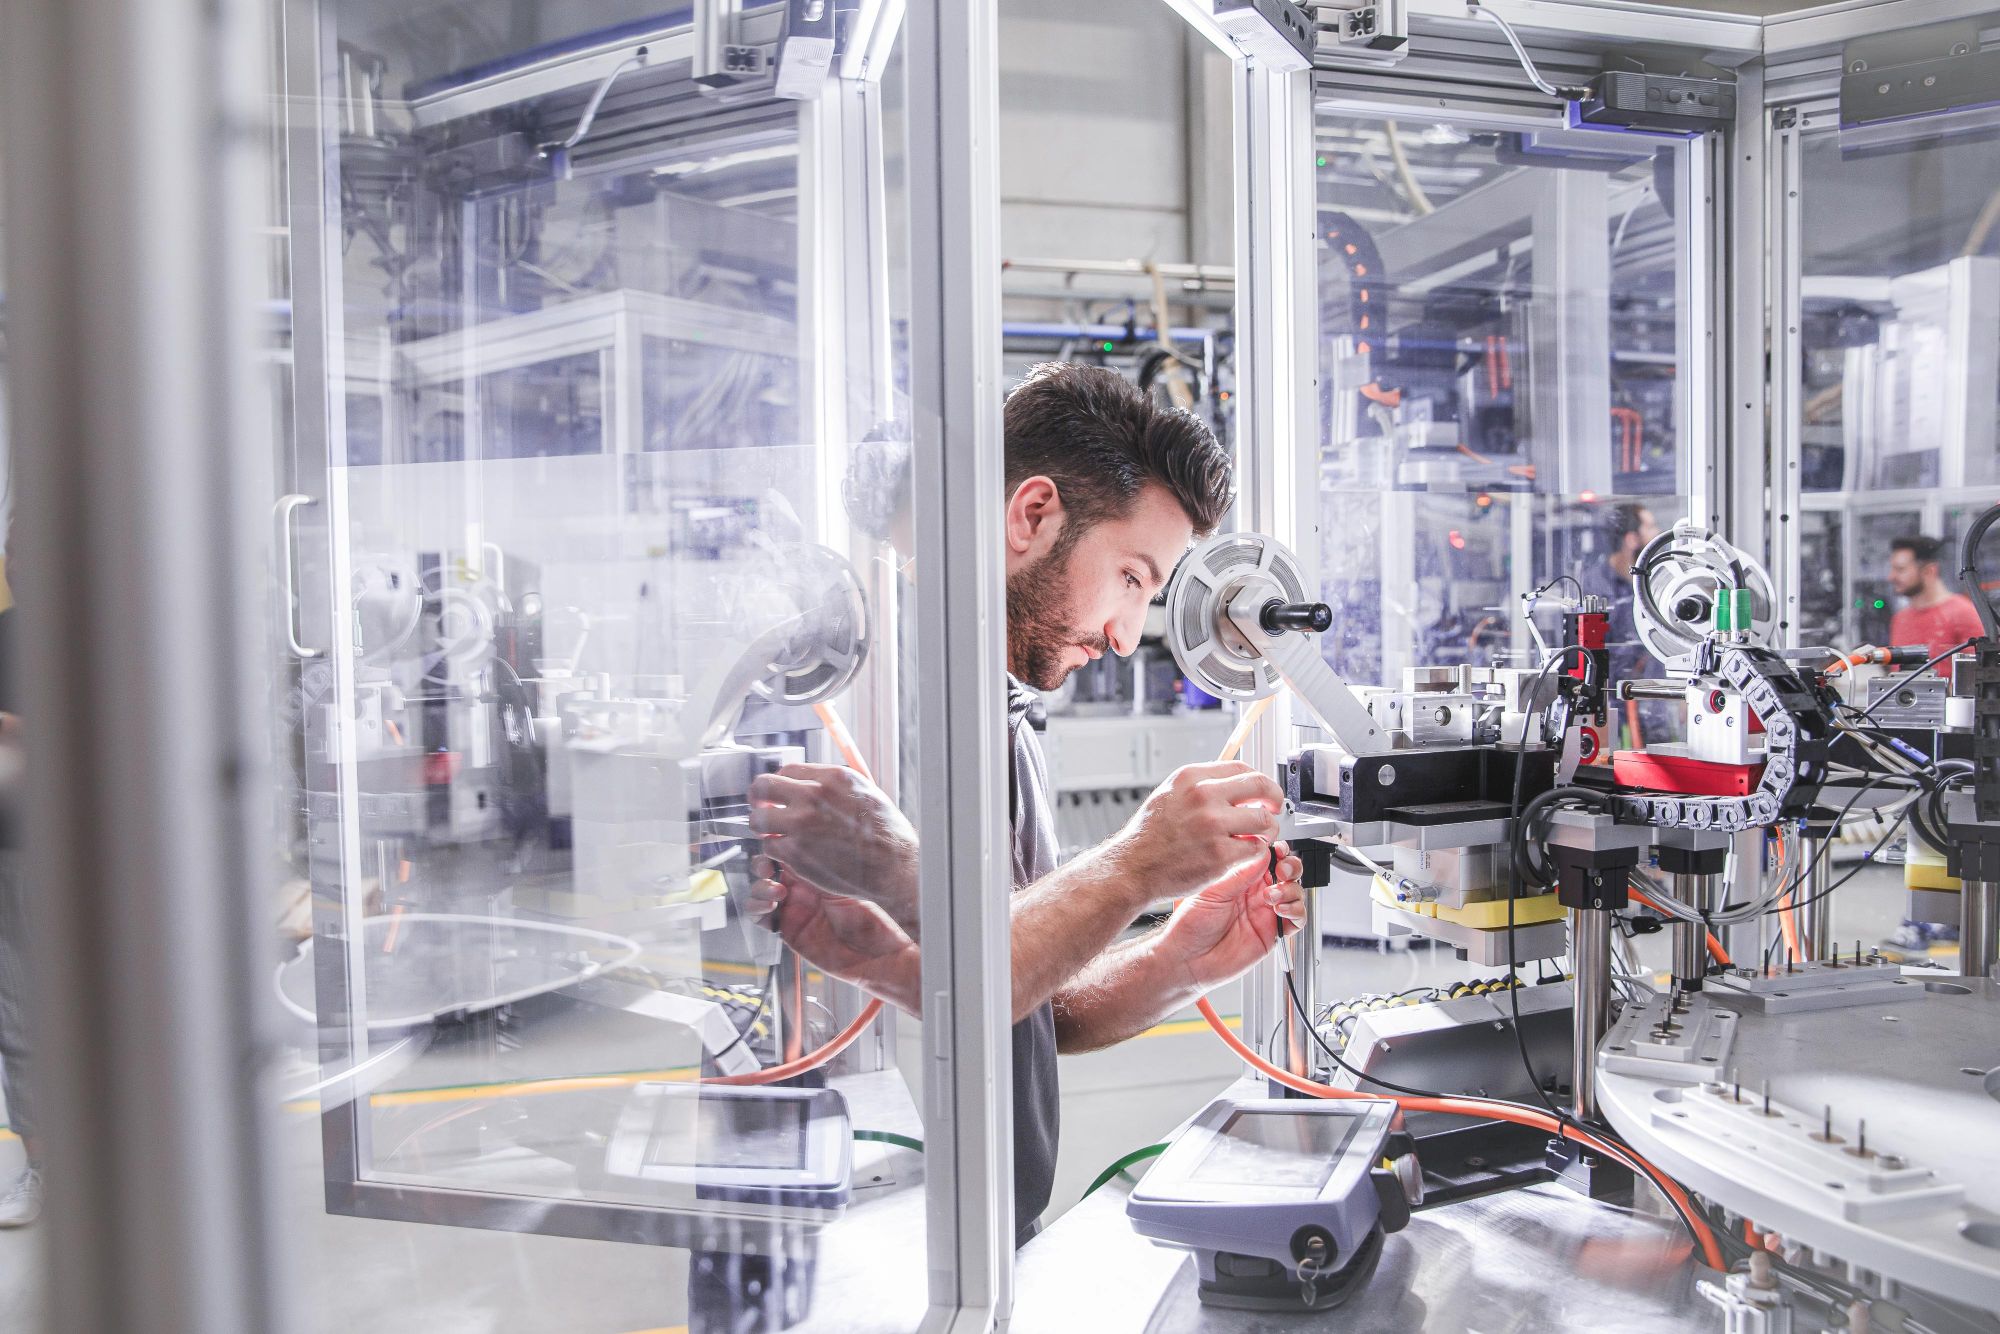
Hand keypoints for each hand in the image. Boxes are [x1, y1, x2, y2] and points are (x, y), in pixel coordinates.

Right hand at [746, 855, 919, 1008]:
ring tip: (776, 891)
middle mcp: (802, 887)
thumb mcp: (843, 882)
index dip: (774, 846)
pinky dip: (757, 909)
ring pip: (759, 892)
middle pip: (767, 869)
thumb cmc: (871, 914)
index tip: (770, 842)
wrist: (875, 952)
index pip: (786, 852)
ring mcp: (793, 908)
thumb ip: (816, 866)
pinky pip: (761, 918)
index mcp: (816, 870)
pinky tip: (770, 907)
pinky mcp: (787, 930)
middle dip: (762, 864)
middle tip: (769, 867)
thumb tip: (793, 844)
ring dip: (760, 888)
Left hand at [749, 764, 920, 933]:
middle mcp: (814, 796)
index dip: (777, 784)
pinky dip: (777, 852)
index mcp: (832, 777)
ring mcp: (802, 825)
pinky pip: (770, 848)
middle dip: (758, 799)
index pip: (786, 770)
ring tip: (776, 835)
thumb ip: (832, 784)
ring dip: (764, 828)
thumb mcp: (863, 791)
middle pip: (762, 787)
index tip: (776, 795)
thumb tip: (808, 782)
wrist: (894, 865)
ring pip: (758, 820)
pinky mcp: (797, 853)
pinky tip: (792, 854)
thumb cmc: (884, 831)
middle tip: (761, 810)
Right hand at [1115, 761, 1284, 909]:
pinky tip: (1243, 853)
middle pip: (1261, 786)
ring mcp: (1213, 825)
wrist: (1133, 867)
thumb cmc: (1149, 836)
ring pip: (1264, 820)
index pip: (1242, 767)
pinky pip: (1256, 848)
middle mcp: (1203, 796)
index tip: (1261, 792)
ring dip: (1268, 829)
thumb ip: (1200, 785)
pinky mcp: (1220, 854)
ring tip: (1257, 836)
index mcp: (1192, 778)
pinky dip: (1255, 851)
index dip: (1258, 780)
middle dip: (1274, 798)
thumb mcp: (1169, 794)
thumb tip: (1231, 781)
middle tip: (1274, 809)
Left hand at [1156, 841, 1305, 991]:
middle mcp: (1255, 893)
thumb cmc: (1191, 927)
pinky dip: (1296, 911)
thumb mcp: (1213, 892)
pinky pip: (1297, 919)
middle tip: (1282, 870)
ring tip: (1273, 896)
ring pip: (1295, 892)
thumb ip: (1239, 874)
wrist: (1189, 960)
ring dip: (1291, 889)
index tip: (1277, 848)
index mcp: (1239, 878)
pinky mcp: (1273, 932)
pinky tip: (1280, 911)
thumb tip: (1261, 852)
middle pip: (1287, 871)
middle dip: (1290, 866)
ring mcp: (1265, 912)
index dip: (1276, 850)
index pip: (1266, 857)